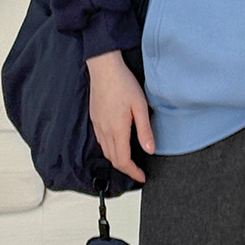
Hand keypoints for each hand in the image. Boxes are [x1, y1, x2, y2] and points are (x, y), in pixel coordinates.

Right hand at [86, 50, 153, 182]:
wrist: (104, 68)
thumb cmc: (123, 83)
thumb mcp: (140, 107)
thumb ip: (145, 130)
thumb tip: (150, 150)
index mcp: (117, 129)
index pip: (123, 160)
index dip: (132, 172)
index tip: (141, 177)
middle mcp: (104, 130)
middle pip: (113, 159)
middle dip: (125, 169)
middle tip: (137, 171)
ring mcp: (97, 125)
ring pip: (106, 151)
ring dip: (117, 160)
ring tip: (130, 161)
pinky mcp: (95, 119)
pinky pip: (101, 141)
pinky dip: (110, 149)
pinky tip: (118, 144)